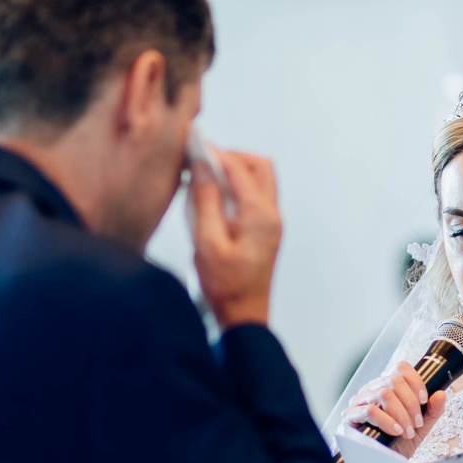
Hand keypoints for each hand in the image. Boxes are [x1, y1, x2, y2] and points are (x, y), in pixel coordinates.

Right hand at [188, 150, 280, 327]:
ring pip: (258, 181)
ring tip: (204, 179)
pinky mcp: (263, 232)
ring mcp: (269, 224)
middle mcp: (270, 215)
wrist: (243, 317)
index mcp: (259, 215)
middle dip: (231, 158)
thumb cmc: (226, 287)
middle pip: (258, 167)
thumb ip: (205, 200)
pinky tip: (212, 200)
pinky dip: (235, 190)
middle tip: (203, 161)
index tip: (193, 145)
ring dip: (234, 173)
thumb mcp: (207, 242)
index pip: (239, 168)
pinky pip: (253, 198)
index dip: (214, 153)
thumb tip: (203, 165)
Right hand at [342, 362, 446, 457]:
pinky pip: (369, 410)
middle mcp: (371, 390)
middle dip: (411, 403)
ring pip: (384, 394)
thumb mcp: (421, 426)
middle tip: (417, 423)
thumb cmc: (399, 442)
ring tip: (407, 431)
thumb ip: (432, 410)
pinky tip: (395, 431)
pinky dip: (387, 420)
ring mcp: (359, 402)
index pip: (400, 369)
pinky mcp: (350, 416)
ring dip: (401, 413)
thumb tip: (440, 394)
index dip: (415, 382)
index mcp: (387, 387)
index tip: (424, 400)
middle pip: (394, 380)